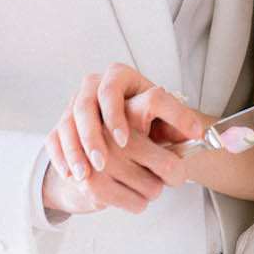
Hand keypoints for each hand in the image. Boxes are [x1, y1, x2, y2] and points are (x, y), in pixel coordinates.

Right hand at [43, 66, 209, 217]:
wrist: (124, 125)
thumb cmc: (150, 122)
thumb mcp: (165, 117)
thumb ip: (179, 122)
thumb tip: (198, 133)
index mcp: (121, 77)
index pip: (113, 90)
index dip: (116, 115)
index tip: (124, 141)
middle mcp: (94, 85)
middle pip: (85, 107)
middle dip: (92, 137)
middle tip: (103, 163)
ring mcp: (74, 103)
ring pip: (67, 124)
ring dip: (75, 151)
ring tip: (85, 176)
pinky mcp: (62, 122)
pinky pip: (55, 138)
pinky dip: (61, 157)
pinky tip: (71, 176)